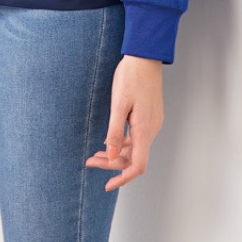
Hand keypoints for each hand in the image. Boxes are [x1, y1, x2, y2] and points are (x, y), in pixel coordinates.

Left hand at [85, 54, 163, 189]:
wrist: (145, 56)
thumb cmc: (131, 76)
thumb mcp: (118, 104)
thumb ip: (115, 132)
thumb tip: (111, 156)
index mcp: (145, 129)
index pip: (137, 165)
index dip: (122, 178)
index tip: (107, 185)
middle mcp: (151, 129)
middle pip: (134, 158)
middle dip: (112, 164)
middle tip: (90, 161)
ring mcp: (152, 122)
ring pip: (135, 147)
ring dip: (116, 153)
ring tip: (96, 154)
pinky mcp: (149, 116)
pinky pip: (137, 136)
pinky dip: (123, 142)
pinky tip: (109, 139)